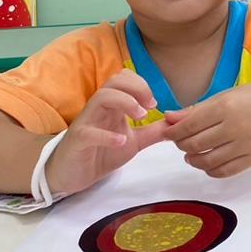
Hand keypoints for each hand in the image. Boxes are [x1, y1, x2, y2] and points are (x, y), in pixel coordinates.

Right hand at [46, 70, 167, 194]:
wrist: (73, 174)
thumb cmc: (102, 152)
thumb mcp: (134, 141)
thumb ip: (154, 131)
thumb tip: (178, 123)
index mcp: (112, 105)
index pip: (124, 78)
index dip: (141, 85)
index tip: (154, 105)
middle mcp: (99, 108)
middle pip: (114, 81)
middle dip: (136, 88)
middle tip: (150, 108)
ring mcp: (86, 122)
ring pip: (100, 97)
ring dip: (124, 102)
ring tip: (140, 118)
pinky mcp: (78, 141)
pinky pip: (88, 131)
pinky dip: (106, 135)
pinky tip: (121, 140)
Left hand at [163, 80, 250, 177]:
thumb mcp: (223, 97)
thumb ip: (195, 110)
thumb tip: (168, 118)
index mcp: (225, 107)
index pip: (189, 125)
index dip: (173, 131)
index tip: (166, 132)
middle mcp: (235, 127)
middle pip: (196, 144)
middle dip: (181, 144)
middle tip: (179, 141)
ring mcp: (245, 145)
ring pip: (208, 161)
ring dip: (193, 159)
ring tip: (190, 154)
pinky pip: (224, 171)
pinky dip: (210, 170)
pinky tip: (207, 162)